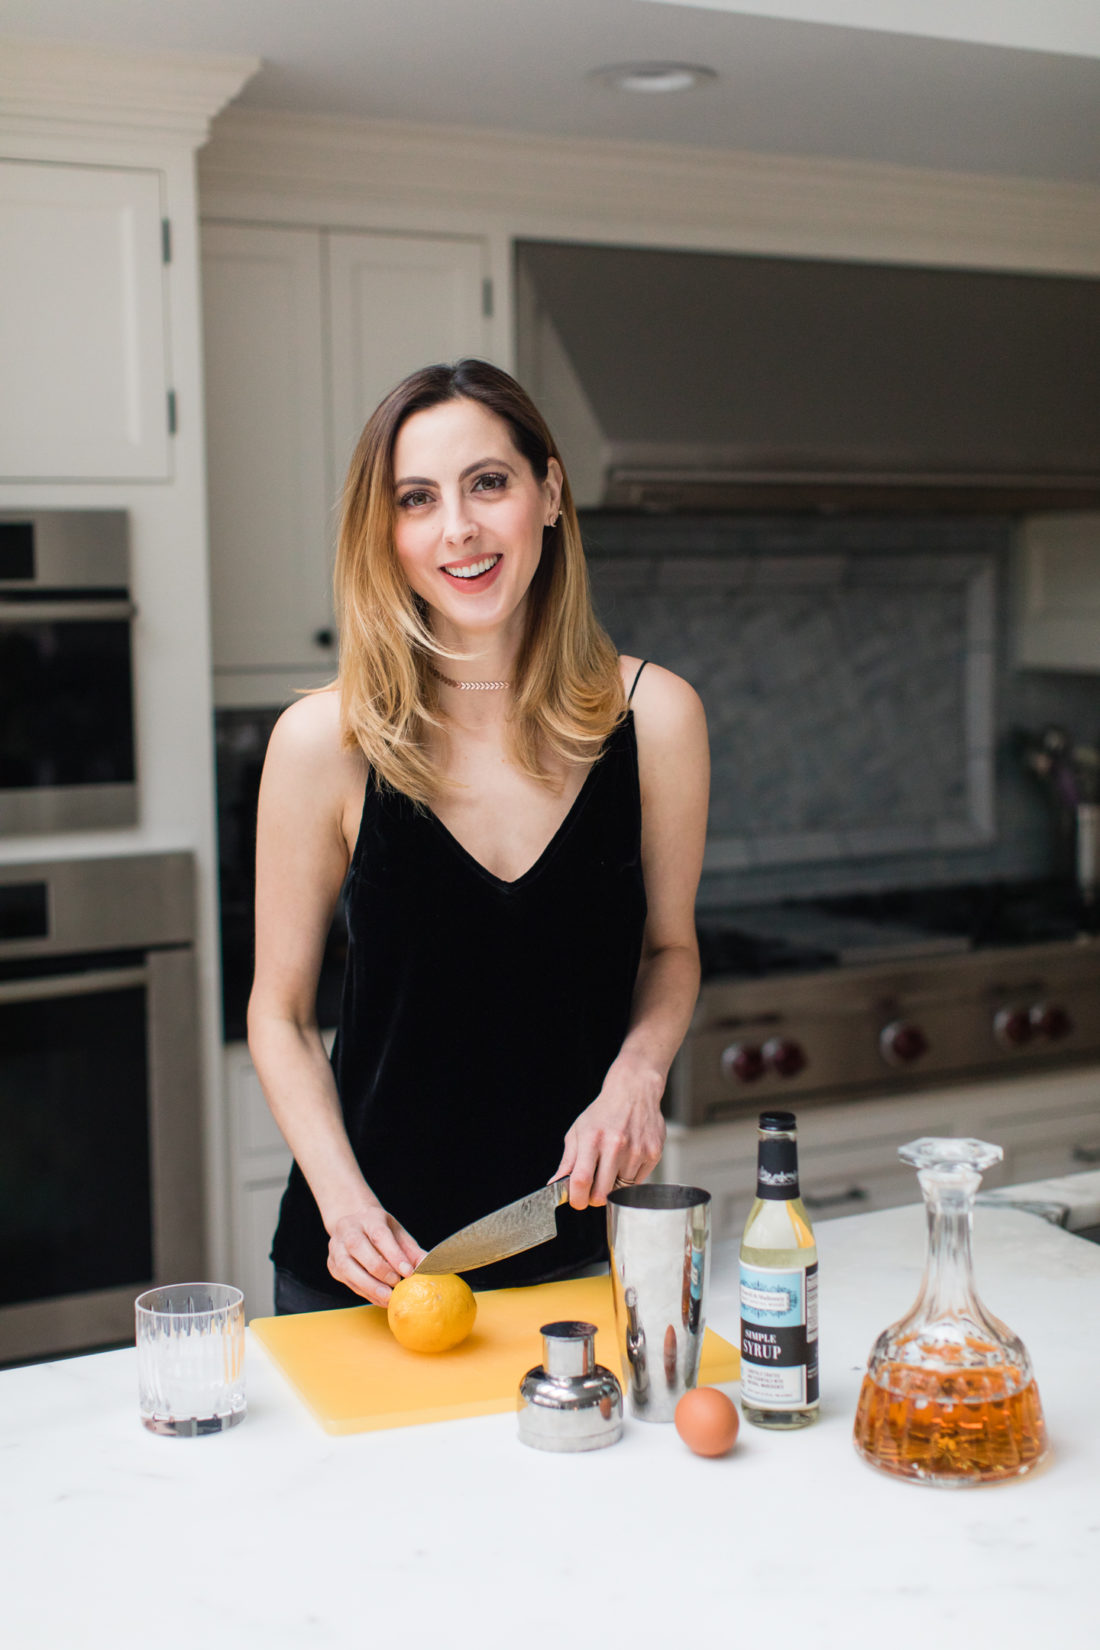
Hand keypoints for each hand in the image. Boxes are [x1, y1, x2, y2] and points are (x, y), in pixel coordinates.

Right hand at [326, 1202, 426, 1305]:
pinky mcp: (332, 1265)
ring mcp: (336, 1248)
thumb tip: (429, 1267)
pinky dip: (366, 1293)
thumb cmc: (379, 1230)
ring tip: (389, 1297)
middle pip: (359, 1248)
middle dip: (380, 1270)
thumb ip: (412, 1250)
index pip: (379, 1235)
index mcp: (368, 1218)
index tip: (408, 1272)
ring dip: (370, 1285)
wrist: (352, 1224)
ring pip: (348, 1267)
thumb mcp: (397, 1233)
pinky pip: (348, 1282)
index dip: (394, 1255)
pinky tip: (380, 1299)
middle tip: (398, 1284)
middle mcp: (348, 1230)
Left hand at [552, 1055, 666, 1208]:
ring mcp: (637, 1151)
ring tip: (613, 1164)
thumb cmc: (604, 1112)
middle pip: (602, 1193)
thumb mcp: (578, 1131)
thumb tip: (555, 1184)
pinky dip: (630, 1177)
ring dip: (614, 1185)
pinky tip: (627, 1158)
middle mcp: (616, 1145)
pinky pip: (638, 1181)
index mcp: (592, 1139)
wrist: (634, 1092)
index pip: (582, 1180)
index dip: (577, 1198)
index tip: (577, 1202)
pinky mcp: (653, 1154)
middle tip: (593, 1190)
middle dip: (594, 1199)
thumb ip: (568, 1161)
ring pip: (621, 1189)